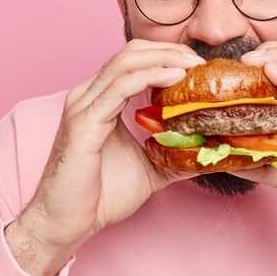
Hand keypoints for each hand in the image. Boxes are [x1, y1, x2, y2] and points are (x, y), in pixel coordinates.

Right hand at [5, 39, 203, 275]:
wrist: (66, 224)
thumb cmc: (100, 196)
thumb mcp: (149, 168)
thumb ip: (175, 154)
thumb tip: (210, 151)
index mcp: (100, 100)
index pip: (134, 60)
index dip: (166, 55)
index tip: (198, 66)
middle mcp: (88, 95)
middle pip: (131, 53)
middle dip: (169, 51)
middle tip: (200, 62)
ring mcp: (84, 105)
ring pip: (126, 62)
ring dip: (164, 58)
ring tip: (192, 66)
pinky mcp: (84, 121)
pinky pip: (119, 86)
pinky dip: (149, 76)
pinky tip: (173, 78)